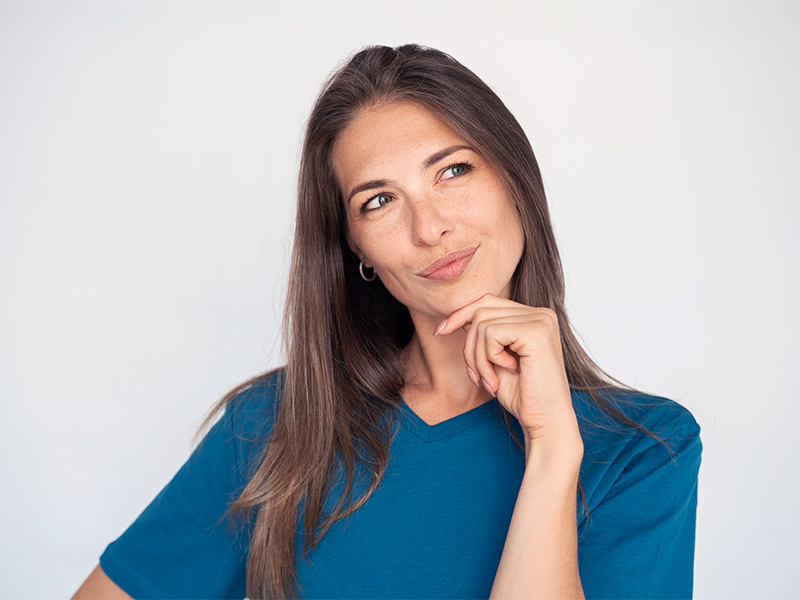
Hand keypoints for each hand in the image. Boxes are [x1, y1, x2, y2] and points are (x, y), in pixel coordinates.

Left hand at [435, 294, 578, 446]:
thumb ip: (483, 335)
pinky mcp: (535, 332)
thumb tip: (459, 316)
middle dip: (469, 347)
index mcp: (534, 317)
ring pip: (482, 324)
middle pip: (480, 311)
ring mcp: (540, 320)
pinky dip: (488, 358)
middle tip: (476, 377)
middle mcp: (540, 313)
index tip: (440, 332)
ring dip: (478, 358)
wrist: (546, 421)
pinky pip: (490, 334)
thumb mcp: (495, 359)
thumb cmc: (523, 395)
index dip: (460, 315)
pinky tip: (507, 373)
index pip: (487, 301)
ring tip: (490, 380)